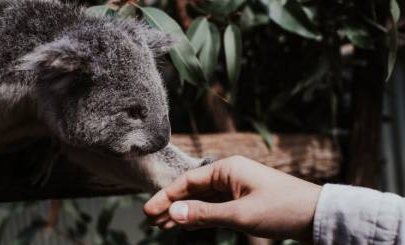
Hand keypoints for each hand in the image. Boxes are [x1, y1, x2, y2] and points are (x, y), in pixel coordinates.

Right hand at [143, 156, 321, 241]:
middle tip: (150, 220)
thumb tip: (173, 213)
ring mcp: (237, 187)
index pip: (188, 181)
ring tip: (163, 225)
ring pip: (203, 199)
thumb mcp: (239, 214)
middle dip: (172, 205)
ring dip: (184, 212)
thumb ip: (204, 213)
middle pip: (193, 189)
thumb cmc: (282, 209)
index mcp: (228, 168)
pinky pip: (215, 207)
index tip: (148, 211)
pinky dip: (200, 216)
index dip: (166, 196)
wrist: (316, 215)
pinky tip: (188, 225)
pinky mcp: (244, 200)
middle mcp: (230, 174)